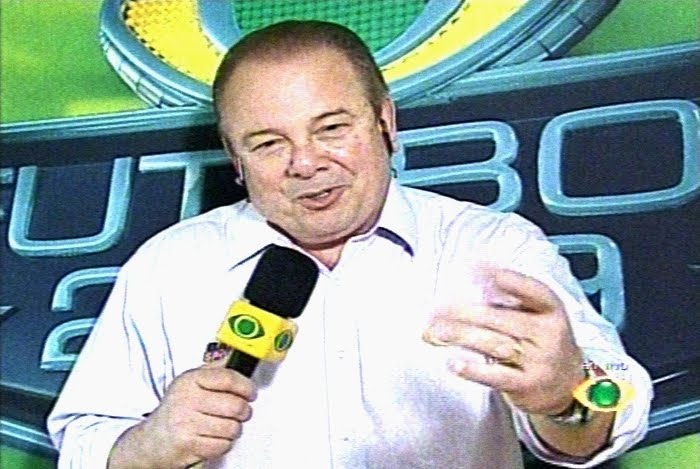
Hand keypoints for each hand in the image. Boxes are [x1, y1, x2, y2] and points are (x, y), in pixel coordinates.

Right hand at [108, 361, 256, 468]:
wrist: (152, 440)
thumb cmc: (176, 410)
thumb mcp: (190, 382)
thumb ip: (213, 370)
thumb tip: (234, 356)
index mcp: (189, 381)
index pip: (228, 378)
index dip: (246, 386)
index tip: (251, 392)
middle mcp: (187, 400)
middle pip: (235, 406)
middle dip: (244, 411)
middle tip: (241, 412)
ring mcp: (187, 423)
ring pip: (232, 427)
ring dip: (233, 429)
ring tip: (223, 425)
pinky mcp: (189, 445)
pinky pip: (223, 444)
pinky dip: (223, 443)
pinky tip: (213, 437)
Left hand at [424, 269, 584, 415]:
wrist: (569, 387)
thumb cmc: (542, 342)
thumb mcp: (538, 315)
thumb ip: (511, 298)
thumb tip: (475, 273)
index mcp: (551, 310)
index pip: (532, 290)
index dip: (506, 279)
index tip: (475, 269)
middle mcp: (547, 334)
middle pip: (500, 318)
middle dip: (463, 312)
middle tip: (435, 310)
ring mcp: (539, 361)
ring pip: (493, 344)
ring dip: (460, 336)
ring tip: (434, 333)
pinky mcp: (526, 386)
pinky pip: (497, 376)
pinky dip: (473, 369)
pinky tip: (454, 363)